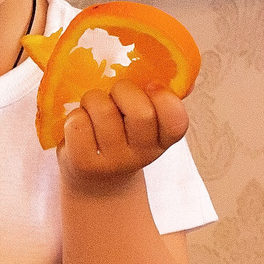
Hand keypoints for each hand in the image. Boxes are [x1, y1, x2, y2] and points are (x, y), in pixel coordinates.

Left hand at [60, 84, 188, 193]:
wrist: (97, 183)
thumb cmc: (122, 138)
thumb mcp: (147, 125)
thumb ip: (163, 101)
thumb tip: (188, 81)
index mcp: (162, 140)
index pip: (176, 120)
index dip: (165, 98)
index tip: (150, 87)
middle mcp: (142, 154)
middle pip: (140, 112)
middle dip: (122, 90)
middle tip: (115, 96)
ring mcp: (113, 161)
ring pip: (103, 109)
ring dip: (93, 100)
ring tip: (93, 110)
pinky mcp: (84, 163)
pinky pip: (78, 122)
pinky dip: (75, 115)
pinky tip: (80, 125)